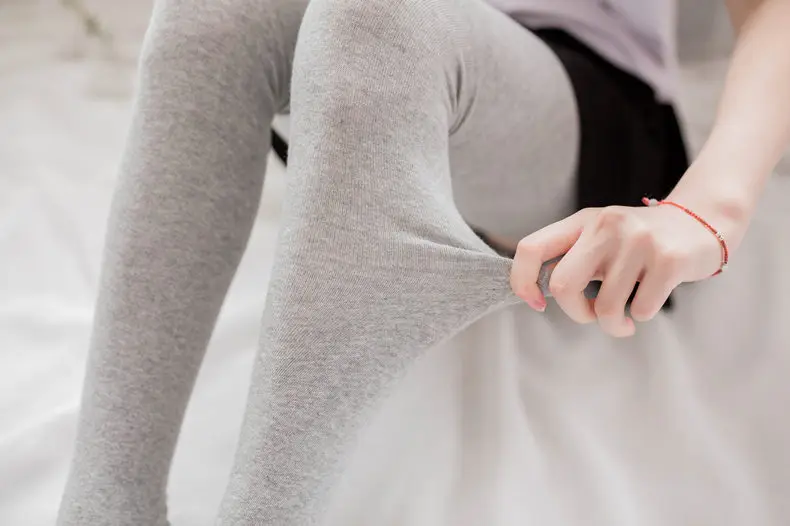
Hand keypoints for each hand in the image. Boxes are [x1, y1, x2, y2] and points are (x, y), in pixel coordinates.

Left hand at [510, 204, 726, 336]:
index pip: (531, 248)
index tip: (536, 303)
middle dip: (575, 313)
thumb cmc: (640, 243)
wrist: (702, 223)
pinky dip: (641, 316)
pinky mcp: (668, 259)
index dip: (522, 282)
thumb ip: (571, 258)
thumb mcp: (601, 238)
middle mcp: (606, 225)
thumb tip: (535, 292)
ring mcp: (638, 240)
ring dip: (614, 325)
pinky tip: (649, 301)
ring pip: (605, 307)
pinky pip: (640, 309)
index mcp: (583, 221)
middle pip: (563, 285)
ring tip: (625, 320)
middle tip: (591, 316)